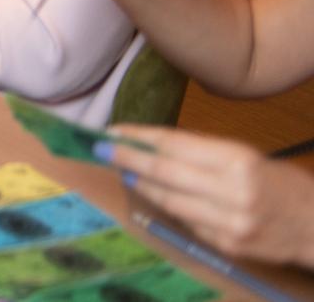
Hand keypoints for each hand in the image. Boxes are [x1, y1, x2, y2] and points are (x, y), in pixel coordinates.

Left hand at [106, 126, 313, 267]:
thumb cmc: (276, 182)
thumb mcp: (244, 155)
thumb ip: (199, 152)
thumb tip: (148, 145)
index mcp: (238, 160)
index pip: (174, 146)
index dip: (139, 138)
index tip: (112, 132)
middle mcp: (232, 192)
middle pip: (165, 174)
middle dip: (129, 160)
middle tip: (102, 150)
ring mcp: (229, 223)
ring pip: (170, 201)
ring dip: (143, 185)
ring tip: (125, 171)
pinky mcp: (228, 246)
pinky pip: (187, 223)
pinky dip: (169, 207)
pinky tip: (157, 195)